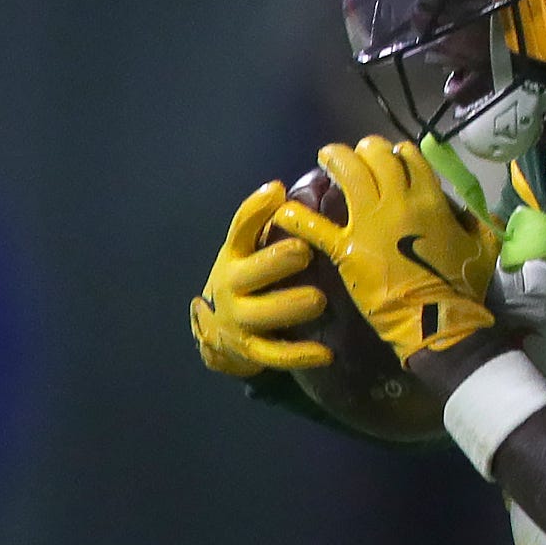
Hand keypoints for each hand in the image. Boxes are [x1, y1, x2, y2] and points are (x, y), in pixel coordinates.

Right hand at [189, 180, 330, 376]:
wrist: (220, 331)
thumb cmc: (250, 279)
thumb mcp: (251, 250)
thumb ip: (270, 225)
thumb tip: (294, 189)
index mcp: (234, 255)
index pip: (240, 229)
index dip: (255, 210)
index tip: (277, 192)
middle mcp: (231, 285)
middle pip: (250, 272)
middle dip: (276, 261)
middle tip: (304, 251)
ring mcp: (239, 319)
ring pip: (263, 314)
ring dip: (290, 306)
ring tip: (318, 300)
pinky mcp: (251, 350)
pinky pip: (275, 355)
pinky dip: (300, 355)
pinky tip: (326, 354)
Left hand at [269, 137, 496, 362]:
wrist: (437, 321)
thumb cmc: (462, 287)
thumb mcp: (483, 247)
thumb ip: (479, 222)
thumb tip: (476, 211)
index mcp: (431, 199)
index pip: (408, 155)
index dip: (397, 153)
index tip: (391, 160)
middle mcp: (398, 201)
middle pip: (375, 154)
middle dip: (364, 150)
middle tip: (356, 157)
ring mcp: (369, 223)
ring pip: (346, 171)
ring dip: (334, 160)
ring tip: (326, 160)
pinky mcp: (347, 248)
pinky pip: (315, 225)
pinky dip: (296, 216)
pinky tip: (284, 210)